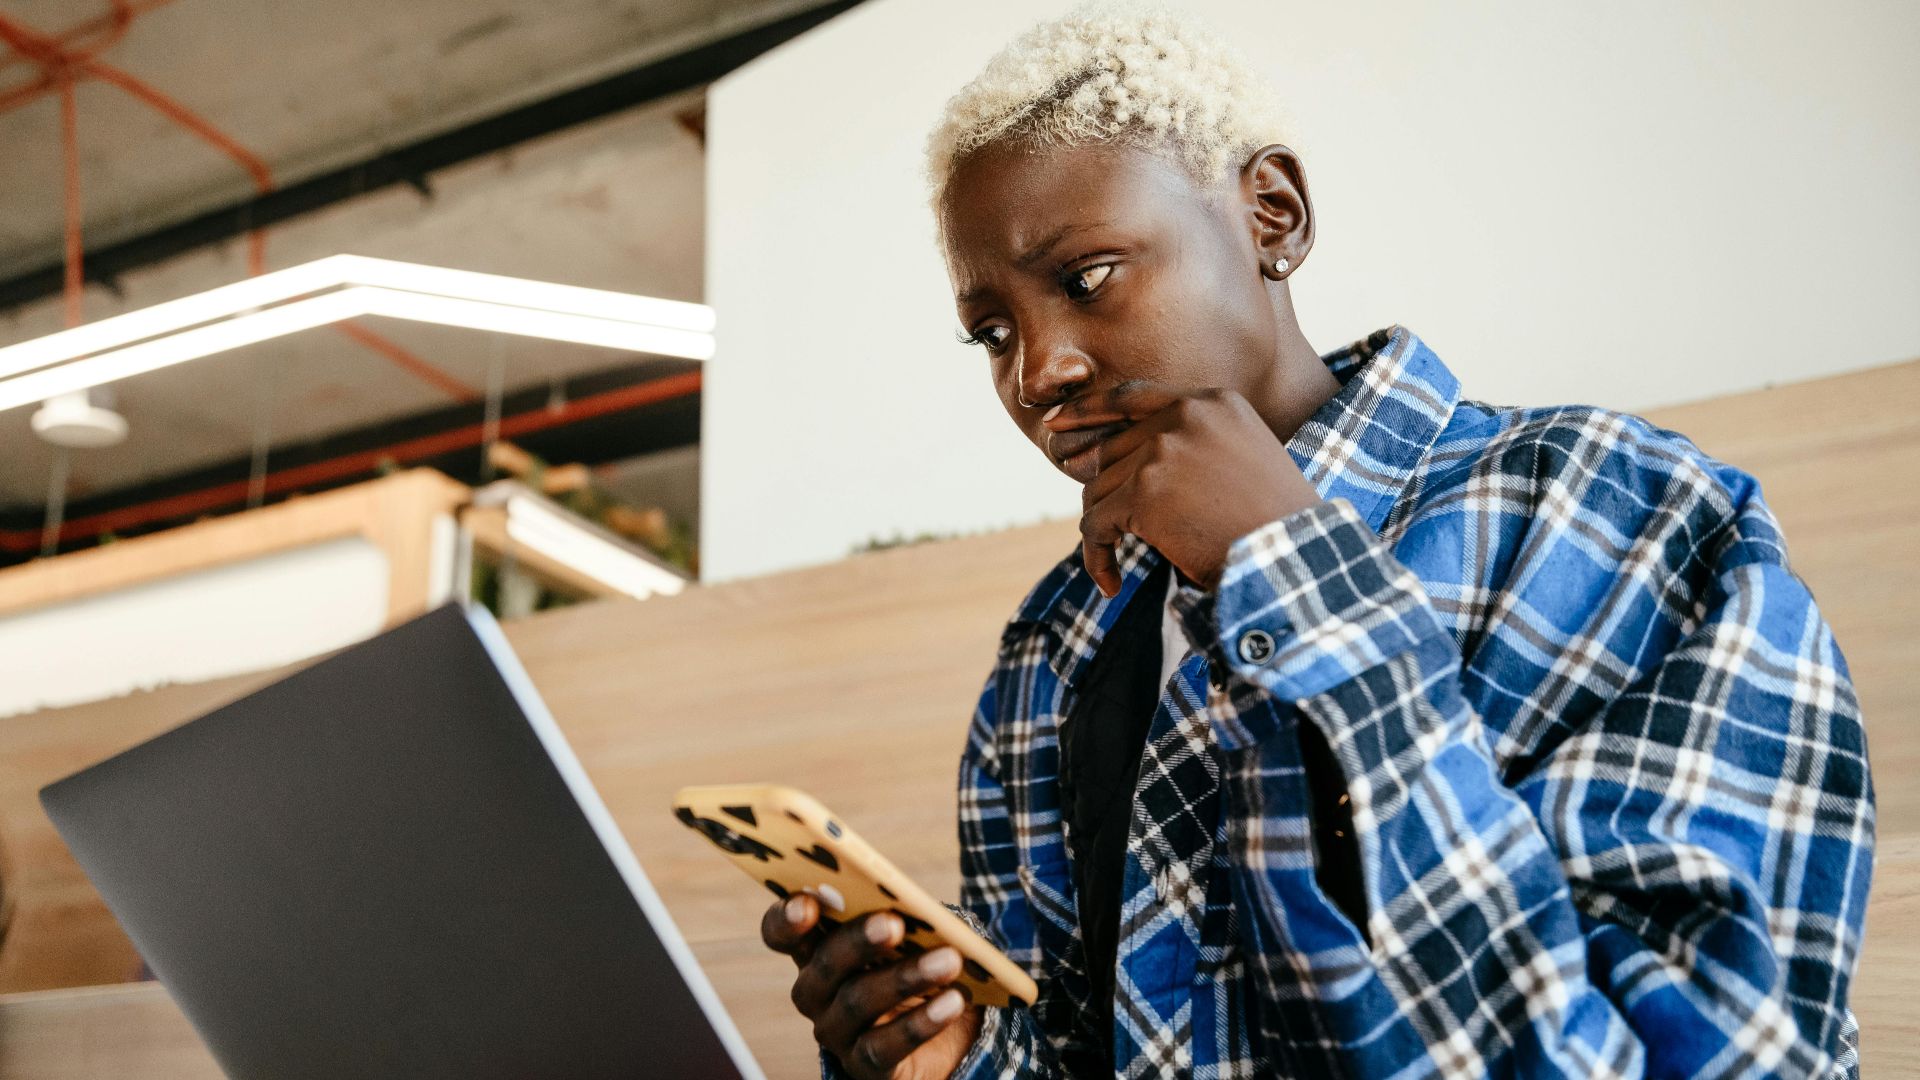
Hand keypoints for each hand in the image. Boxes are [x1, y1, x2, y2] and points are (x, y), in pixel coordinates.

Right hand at [761, 894, 981, 1078]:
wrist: (940, 1040)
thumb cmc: (915, 968)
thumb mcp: (906, 941)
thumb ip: (901, 920)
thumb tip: (922, 912)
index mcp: (815, 949)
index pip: (781, 932)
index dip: (787, 918)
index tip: (808, 903)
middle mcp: (816, 992)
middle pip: (824, 964)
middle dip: (859, 941)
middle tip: (894, 923)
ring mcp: (836, 1032)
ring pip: (858, 1001)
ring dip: (905, 978)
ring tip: (949, 959)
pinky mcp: (865, 1066)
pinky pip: (884, 1046)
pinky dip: (922, 1023)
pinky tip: (953, 1002)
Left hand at [1044, 382, 1321, 596]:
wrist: (1293, 557)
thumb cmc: (1273, 524)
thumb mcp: (1241, 459)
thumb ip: (1189, 445)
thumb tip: (1107, 461)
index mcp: (1211, 402)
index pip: (1131, 396)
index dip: (1088, 411)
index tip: (1056, 424)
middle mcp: (1184, 415)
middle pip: (1111, 451)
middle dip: (1105, 496)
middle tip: (1110, 534)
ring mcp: (1162, 450)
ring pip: (1098, 489)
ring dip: (1104, 531)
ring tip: (1118, 562)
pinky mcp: (1144, 491)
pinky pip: (1096, 524)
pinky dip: (1097, 557)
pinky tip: (1111, 582)